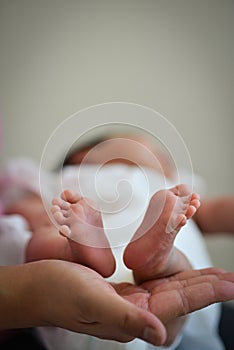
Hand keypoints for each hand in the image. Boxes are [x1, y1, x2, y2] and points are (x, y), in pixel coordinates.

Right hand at [1, 261, 233, 346]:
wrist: (35, 287)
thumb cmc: (57, 290)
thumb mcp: (89, 300)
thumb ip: (125, 319)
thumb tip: (161, 336)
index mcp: (128, 318)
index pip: (176, 304)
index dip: (204, 293)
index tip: (230, 284)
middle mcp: (132, 313)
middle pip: (178, 298)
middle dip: (206, 288)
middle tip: (232, 280)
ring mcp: (126, 303)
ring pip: (169, 291)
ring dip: (193, 283)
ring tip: (216, 278)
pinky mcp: (119, 293)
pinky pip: (153, 285)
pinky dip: (171, 279)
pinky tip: (181, 277)